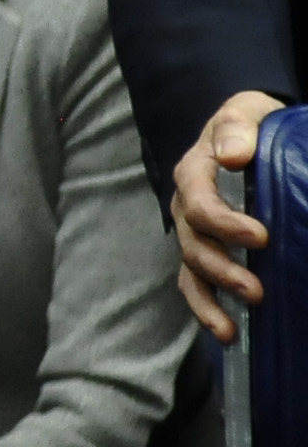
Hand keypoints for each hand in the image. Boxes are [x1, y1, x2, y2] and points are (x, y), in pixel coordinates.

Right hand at [172, 90, 286, 341]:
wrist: (240, 138)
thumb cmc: (244, 126)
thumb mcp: (243, 112)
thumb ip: (236, 127)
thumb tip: (233, 154)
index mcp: (193, 174)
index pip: (199, 203)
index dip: (224, 224)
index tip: (260, 237)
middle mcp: (185, 208)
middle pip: (193, 244)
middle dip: (222, 270)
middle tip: (255, 289)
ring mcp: (193, 233)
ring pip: (191, 270)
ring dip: (211, 298)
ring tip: (233, 327)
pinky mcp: (205, 252)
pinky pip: (195, 284)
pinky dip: (206, 309)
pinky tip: (228, 333)